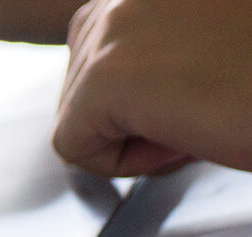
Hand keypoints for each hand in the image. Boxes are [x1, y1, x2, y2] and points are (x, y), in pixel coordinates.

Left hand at [53, 0, 251, 175]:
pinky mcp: (107, 76)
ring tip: (196, 119)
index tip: (191, 93)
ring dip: (131, 133)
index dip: (140, 90)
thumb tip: (128, 85)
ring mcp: (114, 27)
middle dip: (130, 111)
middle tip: (200, 111)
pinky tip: (180, 142)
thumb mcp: (208, 42)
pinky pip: (73, 145)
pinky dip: (122, 163)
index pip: (99, 44)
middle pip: (79, 79)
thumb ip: (159, 46)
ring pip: (75, 112)